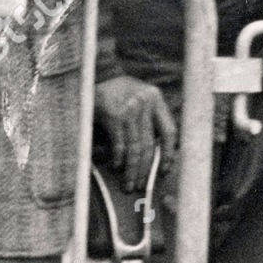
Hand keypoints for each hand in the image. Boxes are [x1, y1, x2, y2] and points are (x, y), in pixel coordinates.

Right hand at [95, 75, 175, 192]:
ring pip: (135, 148)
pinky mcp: (114, 115)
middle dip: (145, 168)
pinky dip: (119, 158)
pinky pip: (120, 144)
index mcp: (156, 98)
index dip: (168, 153)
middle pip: (150, 144)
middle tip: (140, 184)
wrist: (92, 77)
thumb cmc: (117, 93)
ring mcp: (130, 108)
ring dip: (132, 170)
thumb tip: (155, 155)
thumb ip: (148, 119)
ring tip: (129, 183)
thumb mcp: (139, 98)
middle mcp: (145, 102)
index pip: (170, 130)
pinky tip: (117, 166)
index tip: (164, 170)